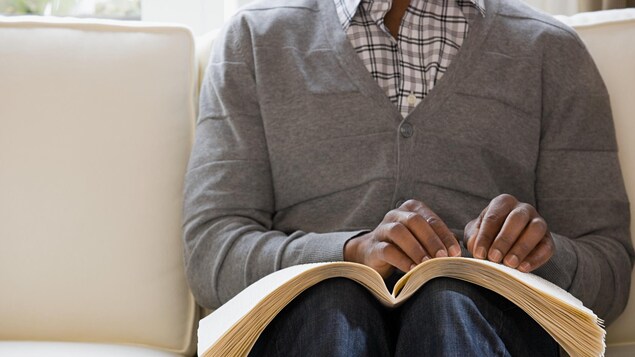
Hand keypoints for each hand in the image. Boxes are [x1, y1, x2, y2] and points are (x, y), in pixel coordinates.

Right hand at [344, 200, 460, 277]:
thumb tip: (457, 251)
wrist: (372, 254)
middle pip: (415, 221)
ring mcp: (382, 229)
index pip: (431, 219)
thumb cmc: (404, 246)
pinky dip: (402, 260)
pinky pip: (387, 250)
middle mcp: (395, 215)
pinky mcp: (373, 246)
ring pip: (399, 232)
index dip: (444, 235)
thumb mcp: (421, 240)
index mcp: (411, 209)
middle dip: (431, 240)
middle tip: (443, 257)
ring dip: (416, 248)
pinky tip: (412, 270)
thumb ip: (438, 240)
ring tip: (427, 264)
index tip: (455, 252)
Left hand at [464, 194, 554, 272]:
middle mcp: (523, 209)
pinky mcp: (548, 239)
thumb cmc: (488, 234)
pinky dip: (536, 258)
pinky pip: (547, 247)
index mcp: (503, 203)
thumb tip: (475, 246)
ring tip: (509, 263)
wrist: (507, 242)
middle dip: (504, 239)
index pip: (494, 217)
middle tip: (494, 258)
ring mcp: (539, 222)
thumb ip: (473, 237)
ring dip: (522, 247)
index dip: (485, 236)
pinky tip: (523, 268)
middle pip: (517, 219)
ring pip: (536, 229)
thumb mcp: (476, 232)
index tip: (479, 254)